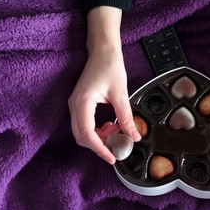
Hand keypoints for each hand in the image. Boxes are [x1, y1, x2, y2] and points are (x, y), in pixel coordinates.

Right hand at [68, 7, 140, 164]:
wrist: (103, 50)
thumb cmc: (110, 66)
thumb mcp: (121, 93)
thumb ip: (126, 117)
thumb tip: (134, 136)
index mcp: (82, 103)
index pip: (87, 135)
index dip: (99, 149)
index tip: (112, 158)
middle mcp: (75, 106)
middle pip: (82, 137)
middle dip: (100, 145)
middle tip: (117, 144)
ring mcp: (76, 105)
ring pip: (83, 132)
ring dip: (100, 137)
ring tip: (117, 130)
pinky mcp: (80, 104)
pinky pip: (85, 124)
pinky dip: (98, 129)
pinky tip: (111, 124)